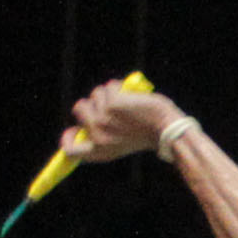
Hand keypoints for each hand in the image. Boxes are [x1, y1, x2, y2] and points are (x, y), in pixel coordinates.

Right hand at [63, 81, 182, 165]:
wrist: (169, 131)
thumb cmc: (148, 134)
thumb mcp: (121, 143)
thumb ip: (101, 135)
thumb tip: (81, 120)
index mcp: (99, 152)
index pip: (70, 151)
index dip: (68, 137)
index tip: (74, 130)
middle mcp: (97, 137)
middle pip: (79, 109)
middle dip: (94, 102)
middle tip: (113, 107)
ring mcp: (103, 120)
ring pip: (95, 94)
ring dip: (110, 94)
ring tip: (128, 104)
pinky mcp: (112, 104)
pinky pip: (108, 87)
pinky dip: (120, 86)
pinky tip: (132, 95)